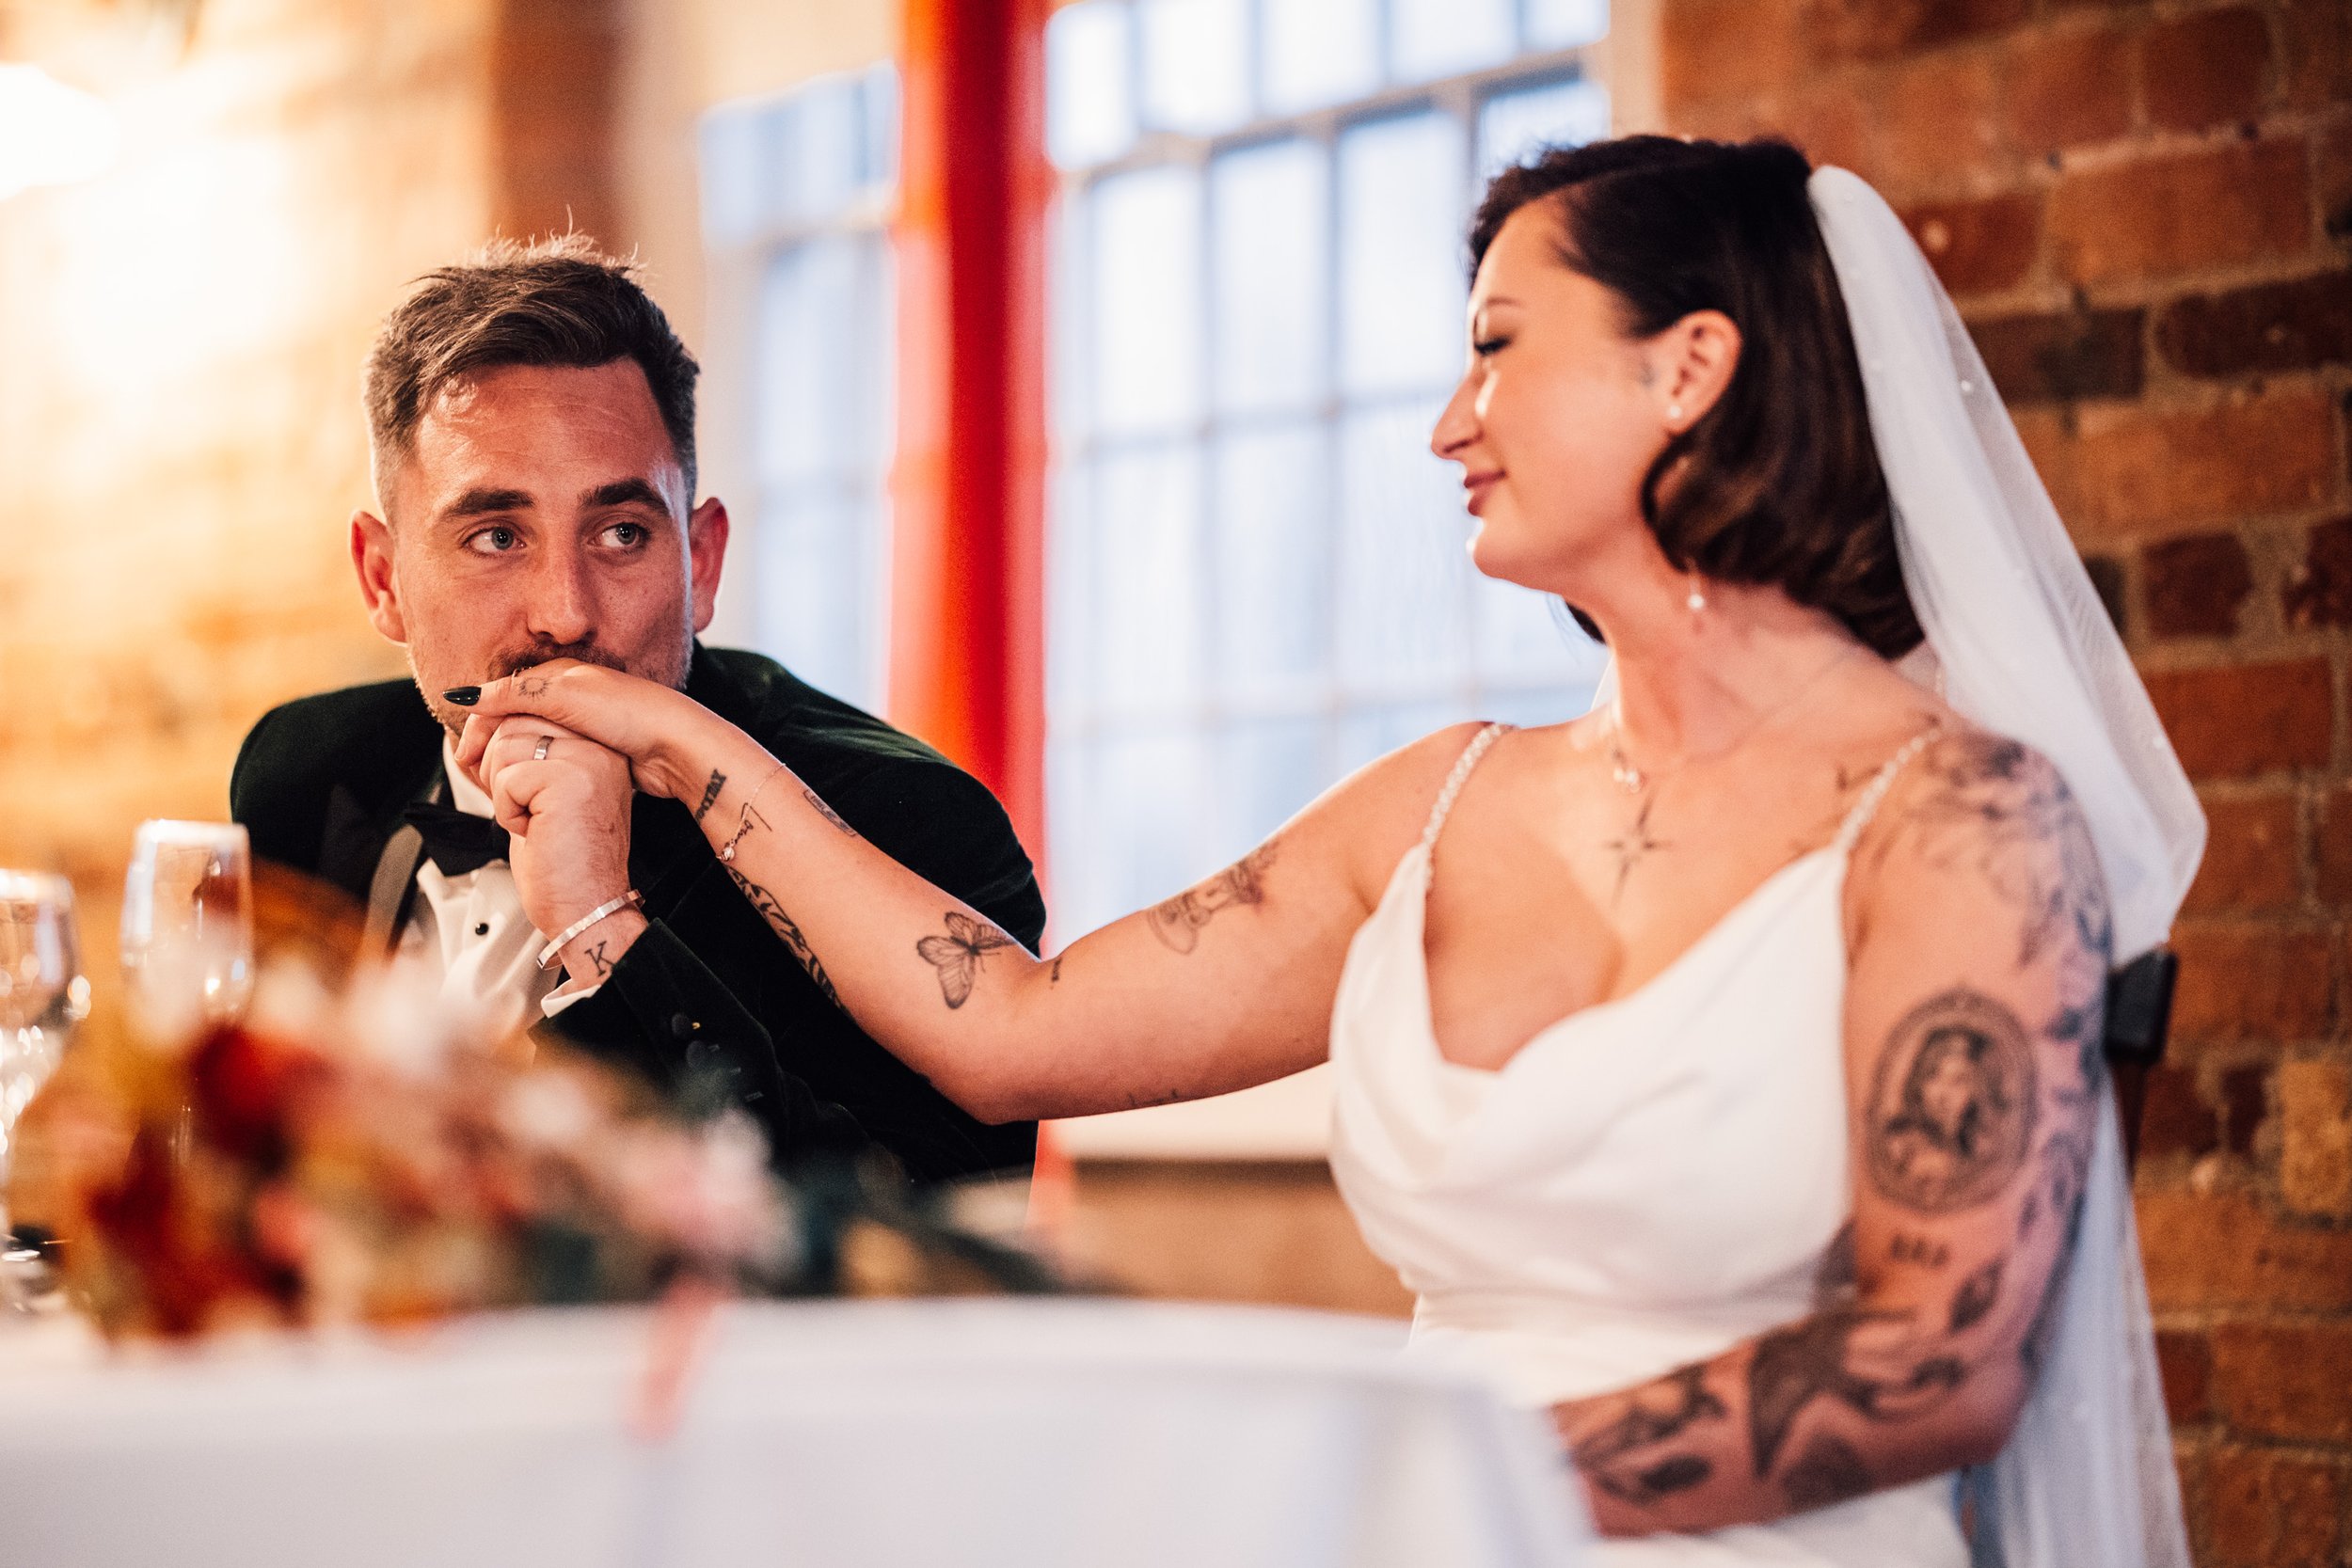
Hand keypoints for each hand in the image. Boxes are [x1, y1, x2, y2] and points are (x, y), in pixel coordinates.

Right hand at [450, 660, 712, 803]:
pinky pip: (555, 764)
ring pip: (534, 745)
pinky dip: (537, 775)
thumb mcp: (564, 695)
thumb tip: (468, 696)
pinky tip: (530, 789)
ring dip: (512, 762)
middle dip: (491, 746)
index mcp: (561, 676)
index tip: (463, 754)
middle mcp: (572, 698)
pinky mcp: (597, 753)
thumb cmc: (629, 714)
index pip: (504, 697)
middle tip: (474, 775)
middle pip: (516, 722)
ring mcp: (585, 727)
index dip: (480, 724)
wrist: (676, 747)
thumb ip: (514, 693)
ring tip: (494, 785)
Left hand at [476, 718, 646, 977]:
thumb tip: (472, 719)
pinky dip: (506, 812)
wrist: (586, 909)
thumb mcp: (538, 794)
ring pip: (505, 746)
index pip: (527, 707)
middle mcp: (600, 746)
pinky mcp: (569, 781)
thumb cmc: (562, 861)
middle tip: (517, 807)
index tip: (489, 773)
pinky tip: (534, 831)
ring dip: (501, 792)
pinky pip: (506, 778)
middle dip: (493, 765)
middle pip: (512, 720)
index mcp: (597, 743)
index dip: (492, 736)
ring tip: (532, 821)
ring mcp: (588, 760)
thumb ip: (519, 752)